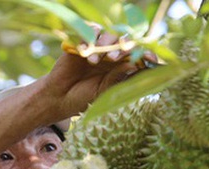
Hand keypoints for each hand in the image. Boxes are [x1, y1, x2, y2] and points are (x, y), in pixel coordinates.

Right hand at [40, 26, 156, 120]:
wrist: (59, 98)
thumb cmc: (84, 98)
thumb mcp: (103, 91)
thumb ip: (118, 77)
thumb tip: (134, 64)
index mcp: (122, 67)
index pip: (138, 55)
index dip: (145, 55)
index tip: (149, 59)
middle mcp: (112, 54)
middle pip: (125, 41)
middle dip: (124, 47)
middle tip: (115, 59)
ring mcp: (98, 47)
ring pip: (108, 34)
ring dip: (106, 44)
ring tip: (98, 60)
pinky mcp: (82, 42)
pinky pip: (90, 31)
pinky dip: (89, 39)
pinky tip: (86, 53)